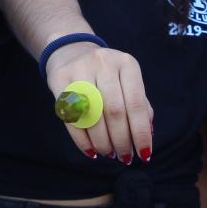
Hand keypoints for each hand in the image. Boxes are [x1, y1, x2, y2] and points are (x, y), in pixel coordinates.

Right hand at [45, 41, 151, 163]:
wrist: (70, 51)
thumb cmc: (106, 73)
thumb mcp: (126, 80)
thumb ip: (139, 104)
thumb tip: (147, 135)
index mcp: (127, 64)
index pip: (137, 104)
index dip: (141, 132)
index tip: (144, 154)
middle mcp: (104, 63)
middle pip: (115, 112)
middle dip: (121, 140)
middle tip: (124, 157)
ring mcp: (80, 70)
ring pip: (93, 116)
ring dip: (103, 143)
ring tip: (108, 153)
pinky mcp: (59, 79)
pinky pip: (71, 117)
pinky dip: (82, 140)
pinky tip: (91, 151)